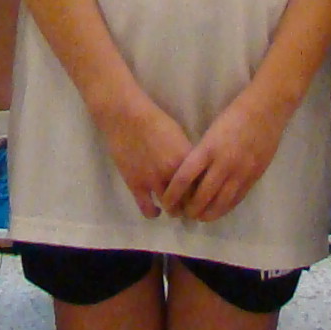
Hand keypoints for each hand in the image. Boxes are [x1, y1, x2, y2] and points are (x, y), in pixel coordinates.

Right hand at [92, 90, 194, 219]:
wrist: (126, 117)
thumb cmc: (154, 120)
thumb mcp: (179, 135)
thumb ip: (186, 156)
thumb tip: (193, 170)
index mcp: (186, 159)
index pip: (203, 184)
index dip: (204, 192)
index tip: (203, 195)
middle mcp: (173, 173)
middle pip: (189, 199)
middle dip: (191, 204)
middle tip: (189, 204)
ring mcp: (153, 181)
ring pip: (171, 208)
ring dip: (174, 209)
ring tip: (175, 208)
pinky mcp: (136, 185)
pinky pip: (147, 208)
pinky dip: (153, 213)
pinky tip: (155, 210)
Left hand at [164, 88, 285, 223]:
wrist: (265, 110)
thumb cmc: (234, 115)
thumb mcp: (211, 133)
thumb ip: (202, 156)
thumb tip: (191, 178)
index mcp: (208, 148)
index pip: (184, 178)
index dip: (173, 194)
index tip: (166, 202)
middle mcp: (224, 163)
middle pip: (202, 196)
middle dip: (190, 209)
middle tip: (183, 213)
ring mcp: (241, 172)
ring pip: (221, 203)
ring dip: (207, 214)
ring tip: (200, 216)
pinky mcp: (254, 176)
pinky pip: (237, 199)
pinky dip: (225, 207)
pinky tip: (218, 210)